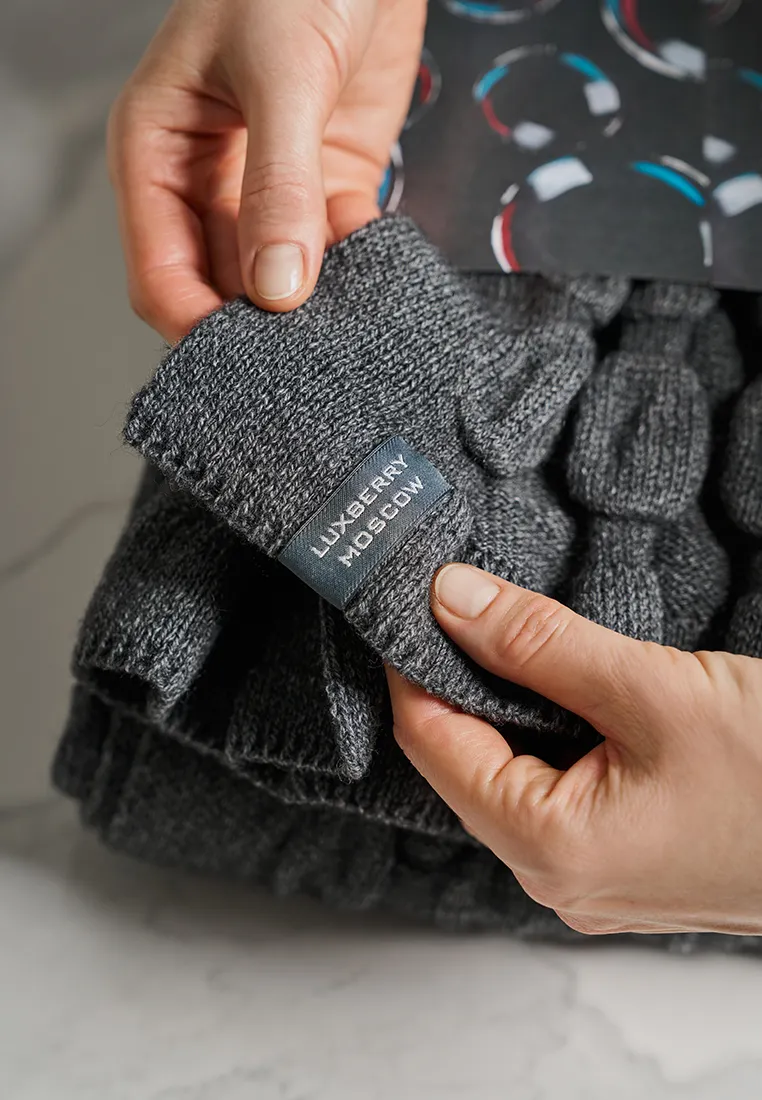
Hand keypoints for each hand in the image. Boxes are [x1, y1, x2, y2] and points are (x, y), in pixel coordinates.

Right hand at [107, 0, 425, 341]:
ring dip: (314, 306)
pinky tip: (380, 280)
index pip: (160, 272)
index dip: (196, 326)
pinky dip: (358, 269)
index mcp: (160, 152)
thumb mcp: (282, 73)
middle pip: (220, 288)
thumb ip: (279, 183)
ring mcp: (270, 189)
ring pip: (279, 279)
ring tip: (347, 335)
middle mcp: (208, 182)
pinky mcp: (329, 185)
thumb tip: (278, 286)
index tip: (245, 367)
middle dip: (259, 329)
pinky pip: (337, 250)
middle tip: (304, 366)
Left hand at [388, 563, 761, 936]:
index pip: (431, 741)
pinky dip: (542, 731)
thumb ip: (539, 642)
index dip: (411, 663)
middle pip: (461, 760)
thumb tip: (449, 597)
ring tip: (506, 632)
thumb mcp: (655, 690)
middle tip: (457, 598)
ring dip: (501, 702)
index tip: (409, 596)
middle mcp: (556, 876)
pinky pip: (551, 789)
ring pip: (505, 773)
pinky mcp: (621, 858)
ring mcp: (589, 876)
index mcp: (550, 848)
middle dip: (454, 678)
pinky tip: (557, 685)